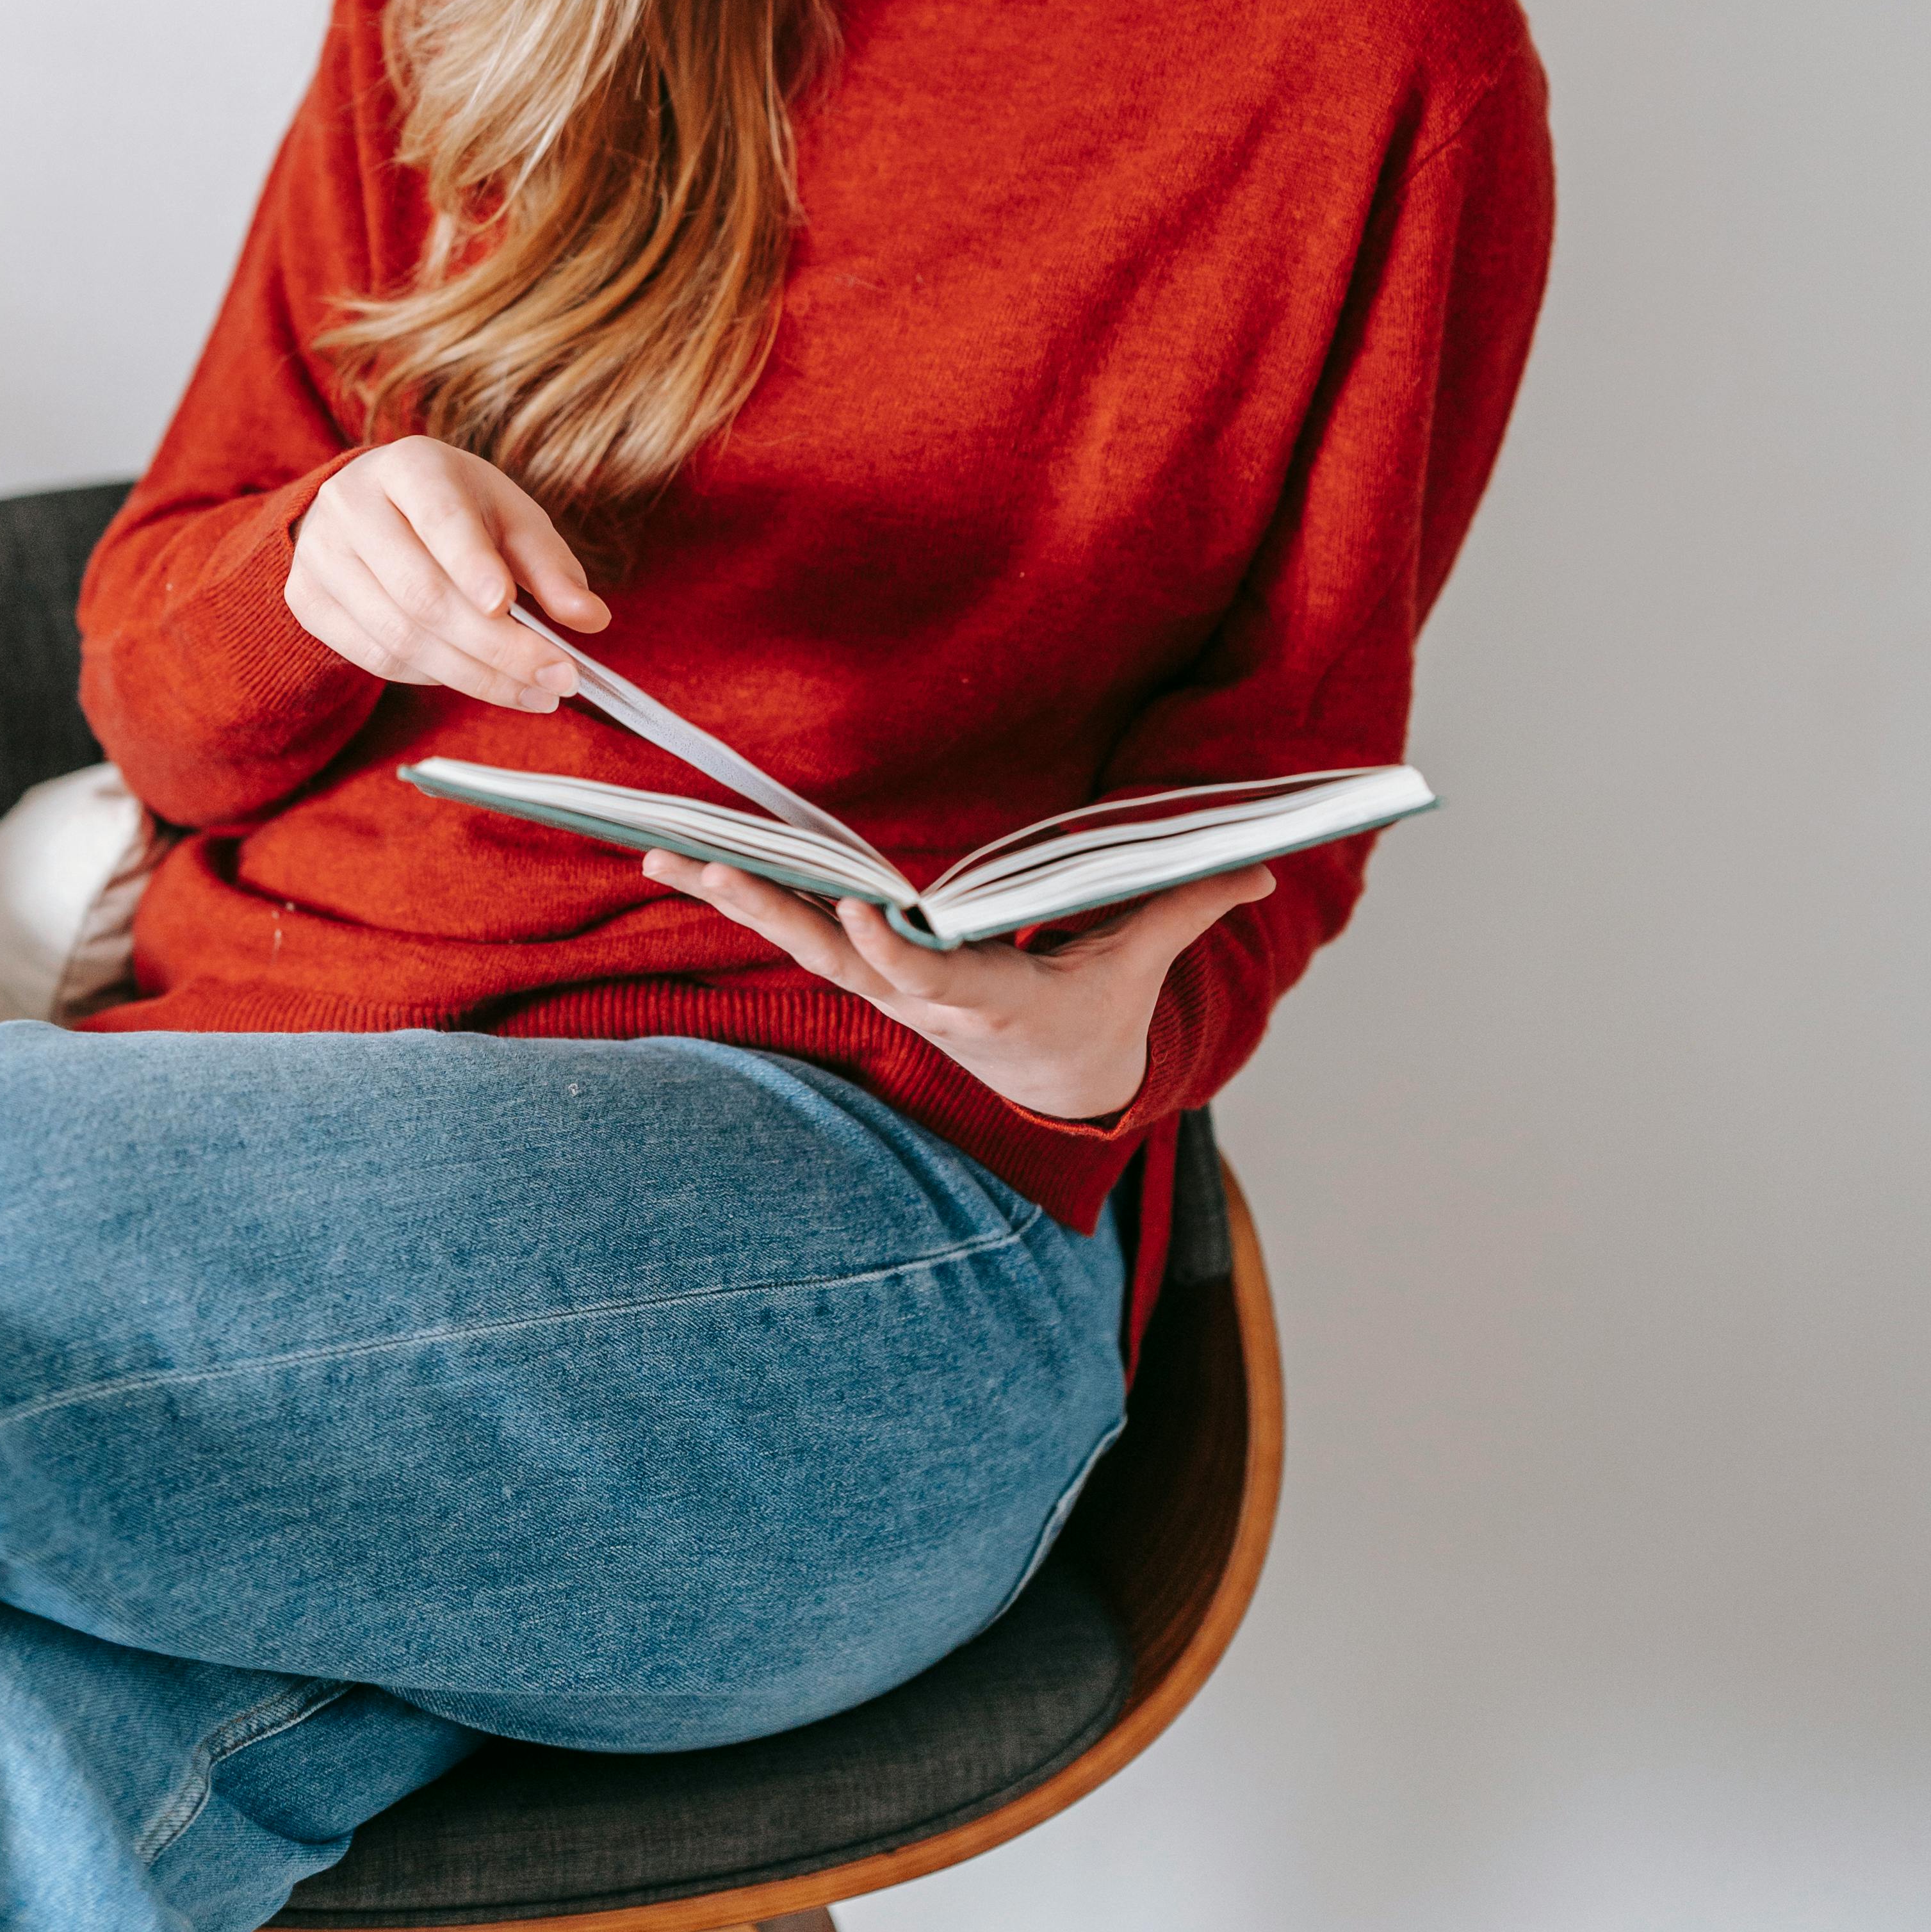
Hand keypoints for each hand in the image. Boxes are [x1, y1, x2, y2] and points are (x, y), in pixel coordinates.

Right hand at [285, 438, 610, 713]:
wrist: (368, 505)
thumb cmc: (455, 510)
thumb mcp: (510, 517)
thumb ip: (550, 565)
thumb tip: (591, 619)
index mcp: (410, 467)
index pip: (440, 518)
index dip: (470, 564)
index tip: (507, 608)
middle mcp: (352, 504)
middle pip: (422, 593)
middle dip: (497, 648)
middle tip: (559, 680)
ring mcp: (319, 554)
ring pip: (398, 635)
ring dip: (473, 676)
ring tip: (534, 693)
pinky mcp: (306, 598)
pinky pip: (375, 657)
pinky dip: (433, 677)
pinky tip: (476, 678)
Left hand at [638, 850, 1277, 1122]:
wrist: (1061, 1076)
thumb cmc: (1097, 1006)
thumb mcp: (1140, 965)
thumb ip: (1186, 908)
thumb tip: (1265, 870)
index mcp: (985, 1000)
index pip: (930, 980)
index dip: (893, 954)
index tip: (859, 918)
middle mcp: (920, 1001)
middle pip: (836, 959)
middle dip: (772, 916)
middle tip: (709, 872)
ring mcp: (884, 990)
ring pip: (799, 943)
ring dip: (734, 899)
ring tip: (665, 855)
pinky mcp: (863, 973)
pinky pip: (793, 932)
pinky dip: (743, 897)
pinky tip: (685, 863)